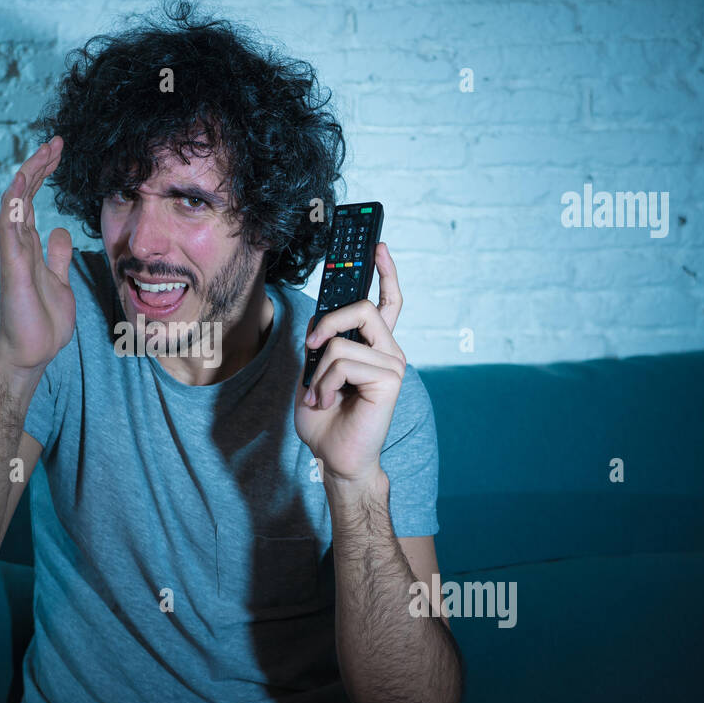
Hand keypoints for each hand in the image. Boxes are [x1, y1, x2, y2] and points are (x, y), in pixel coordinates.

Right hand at [0, 136, 74, 375]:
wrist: (31, 352)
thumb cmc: (42, 321)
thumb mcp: (60, 280)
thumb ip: (57, 256)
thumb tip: (61, 232)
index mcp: (29, 245)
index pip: (33, 199)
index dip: (44, 173)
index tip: (59, 151)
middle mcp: (17, 243)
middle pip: (24, 193)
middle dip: (39, 165)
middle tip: (57, 141)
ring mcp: (12, 252)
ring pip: (14, 203)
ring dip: (28, 175)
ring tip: (44, 151)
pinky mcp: (11, 265)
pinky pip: (9, 227)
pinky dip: (14, 202)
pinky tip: (21, 181)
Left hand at [294, 242, 406, 485]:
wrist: (336, 458)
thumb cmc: (326, 419)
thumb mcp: (313, 372)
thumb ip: (321, 344)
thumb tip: (320, 323)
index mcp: (373, 347)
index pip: (386, 302)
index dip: (385, 272)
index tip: (378, 245)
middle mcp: (388, 351)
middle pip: (361, 307)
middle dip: (327, 323)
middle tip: (311, 350)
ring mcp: (392, 363)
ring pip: (341, 342)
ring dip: (318, 373)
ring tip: (321, 396)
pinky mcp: (390, 378)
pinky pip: (342, 361)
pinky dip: (324, 383)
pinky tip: (329, 401)